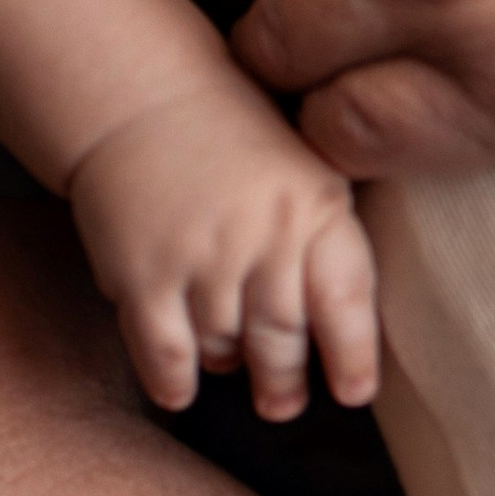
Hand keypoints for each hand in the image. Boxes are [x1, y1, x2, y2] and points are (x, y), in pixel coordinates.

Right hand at [67, 101, 378, 420]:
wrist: (140, 93)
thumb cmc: (231, 135)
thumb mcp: (303, 166)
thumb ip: (324, 235)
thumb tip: (340, 330)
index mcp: (316, 205)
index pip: (347, 299)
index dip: (354, 356)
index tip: (353, 392)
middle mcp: (266, 235)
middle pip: (284, 339)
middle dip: (283, 381)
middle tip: (281, 402)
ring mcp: (204, 257)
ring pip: (225, 351)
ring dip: (226, 366)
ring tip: (229, 366)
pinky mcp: (145, 275)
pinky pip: (169, 356)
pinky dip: (174, 382)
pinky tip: (178, 386)